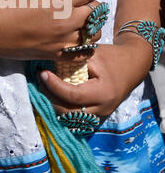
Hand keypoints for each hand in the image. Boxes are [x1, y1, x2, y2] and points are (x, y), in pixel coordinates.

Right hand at [0, 0, 101, 59]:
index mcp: (59, 0)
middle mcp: (66, 22)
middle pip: (96, 10)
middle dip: (90, 3)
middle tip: (79, 1)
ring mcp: (60, 42)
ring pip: (94, 34)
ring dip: (89, 25)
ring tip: (78, 20)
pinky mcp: (52, 55)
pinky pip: (81, 53)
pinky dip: (83, 45)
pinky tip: (73, 38)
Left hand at [37, 34, 152, 116]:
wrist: (131, 66)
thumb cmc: (111, 57)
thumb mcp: (93, 53)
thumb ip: (73, 60)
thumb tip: (48, 62)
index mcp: (104, 93)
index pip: (73, 96)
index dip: (54, 86)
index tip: (43, 73)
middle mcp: (102, 109)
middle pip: (68, 112)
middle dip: (49, 96)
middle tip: (40, 79)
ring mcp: (99, 116)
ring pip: (68, 118)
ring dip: (52, 104)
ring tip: (43, 86)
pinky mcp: (95, 118)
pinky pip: (73, 119)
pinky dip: (60, 108)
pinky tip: (51, 95)